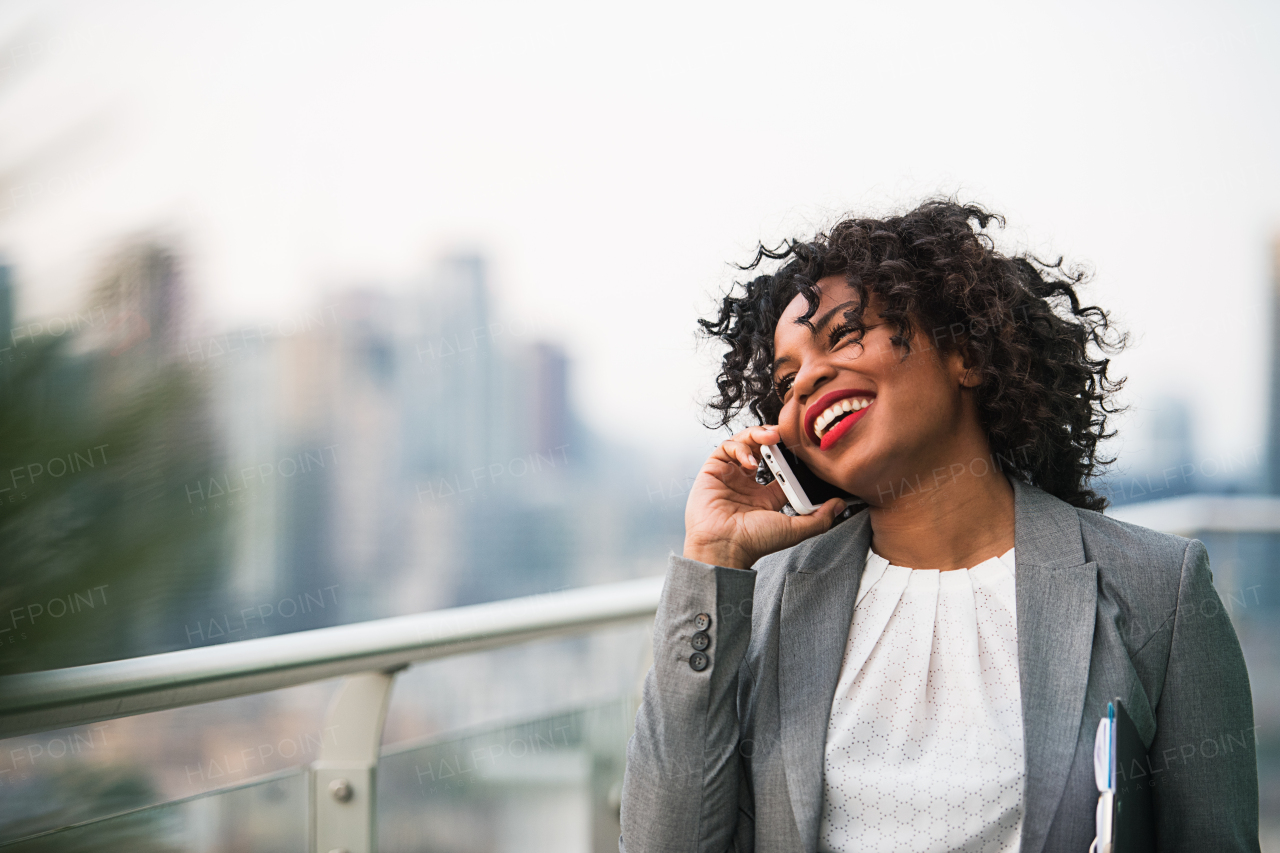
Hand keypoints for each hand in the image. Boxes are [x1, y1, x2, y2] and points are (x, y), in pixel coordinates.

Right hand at [683, 424, 847, 568]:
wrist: (724, 545)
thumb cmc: (753, 542)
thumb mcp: (794, 529)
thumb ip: (819, 518)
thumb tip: (840, 504)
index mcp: (765, 497)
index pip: (781, 467)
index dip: (790, 455)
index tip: (802, 449)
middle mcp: (747, 484)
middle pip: (762, 449)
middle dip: (775, 438)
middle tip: (786, 435)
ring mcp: (730, 475)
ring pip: (744, 442)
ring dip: (759, 435)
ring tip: (772, 437)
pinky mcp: (713, 469)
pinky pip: (726, 447)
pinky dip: (740, 447)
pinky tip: (750, 460)